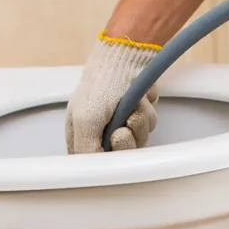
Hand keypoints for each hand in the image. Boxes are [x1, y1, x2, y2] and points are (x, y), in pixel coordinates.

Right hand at [65, 33, 159, 153]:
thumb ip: (87, 149)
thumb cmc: (102, 86)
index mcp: (80, 135)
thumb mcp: (86, 121)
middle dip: (126, 142)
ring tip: (132, 108)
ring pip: (137, 142)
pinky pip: (148, 127)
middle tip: (123, 129)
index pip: (93, 164)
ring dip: (138, 125)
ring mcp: (121, 124)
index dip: (106, 162)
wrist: (128, 59)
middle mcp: (101, 132)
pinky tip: (140, 102)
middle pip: (119, 156)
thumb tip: (95, 169)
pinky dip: (146, 115)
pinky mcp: (138, 115)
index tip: (111, 150)